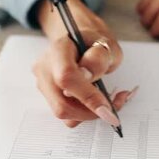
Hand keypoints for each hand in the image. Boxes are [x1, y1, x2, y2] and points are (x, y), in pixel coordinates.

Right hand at [34, 0, 135, 127]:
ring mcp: (43, 84)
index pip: (66, 76)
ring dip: (90, 113)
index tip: (108, 108)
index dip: (87, 96)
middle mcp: (45, 68)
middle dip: (91, 111)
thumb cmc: (93, 43)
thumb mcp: (106, 44)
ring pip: (64, 113)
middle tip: (115, 104)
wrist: (79, 43)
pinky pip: (66, 115)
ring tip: (109, 100)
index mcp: (58, 50)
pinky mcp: (48, 97)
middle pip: (62, 104)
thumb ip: (99, 57)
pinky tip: (96, 102)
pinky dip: (84, 114)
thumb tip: (87, 75)